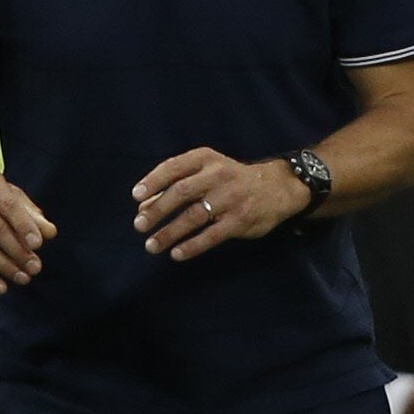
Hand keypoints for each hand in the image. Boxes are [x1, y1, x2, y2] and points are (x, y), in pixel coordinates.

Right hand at [0, 166, 56, 296]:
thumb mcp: (5, 190)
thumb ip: (29, 211)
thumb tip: (50, 233)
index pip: (7, 204)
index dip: (23, 225)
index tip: (38, 245)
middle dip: (17, 250)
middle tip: (36, 267)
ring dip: (3, 266)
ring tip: (24, 278)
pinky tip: (1, 287)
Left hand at [132, 151, 308, 262]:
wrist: (277, 187)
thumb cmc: (231, 179)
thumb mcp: (208, 170)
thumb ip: (178, 182)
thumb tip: (144, 204)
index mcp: (206, 159)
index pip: (174, 167)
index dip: (153, 181)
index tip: (136, 197)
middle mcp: (218, 175)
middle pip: (181, 192)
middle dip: (157, 210)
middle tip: (139, 225)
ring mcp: (230, 199)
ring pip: (194, 216)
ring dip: (170, 232)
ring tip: (151, 245)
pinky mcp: (240, 220)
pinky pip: (212, 235)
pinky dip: (192, 246)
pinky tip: (177, 254)